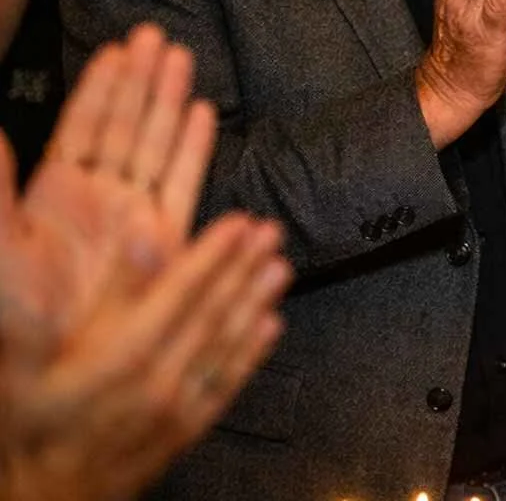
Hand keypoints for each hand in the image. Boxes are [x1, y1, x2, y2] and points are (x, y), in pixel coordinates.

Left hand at [0, 26, 213, 370]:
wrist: (51, 373)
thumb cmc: (13, 319)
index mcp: (54, 195)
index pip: (83, 127)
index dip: (101, 88)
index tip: (117, 49)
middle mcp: (97, 200)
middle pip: (125, 126)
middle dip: (141, 81)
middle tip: (156, 36)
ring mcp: (132, 218)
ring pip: (154, 145)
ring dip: (168, 102)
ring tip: (180, 58)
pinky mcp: (164, 241)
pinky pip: (181, 184)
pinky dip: (192, 148)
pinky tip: (201, 114)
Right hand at [0, 212, 288, 500]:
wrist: (44, 498)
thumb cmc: (34, 423)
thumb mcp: (38, 359)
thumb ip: (99, 298)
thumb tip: (139, 236)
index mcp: (123, 356)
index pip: (180, 292)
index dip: (212, 255)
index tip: (239, 222)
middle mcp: (159, 379)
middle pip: (212, 311)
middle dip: (243, 268)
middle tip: (272, 231)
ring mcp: (178, 407)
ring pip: (227, 343)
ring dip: (256, 301)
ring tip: (280, 267)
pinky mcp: (187, 430)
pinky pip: (227, 383)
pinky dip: (253, 353)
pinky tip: (273, 325)